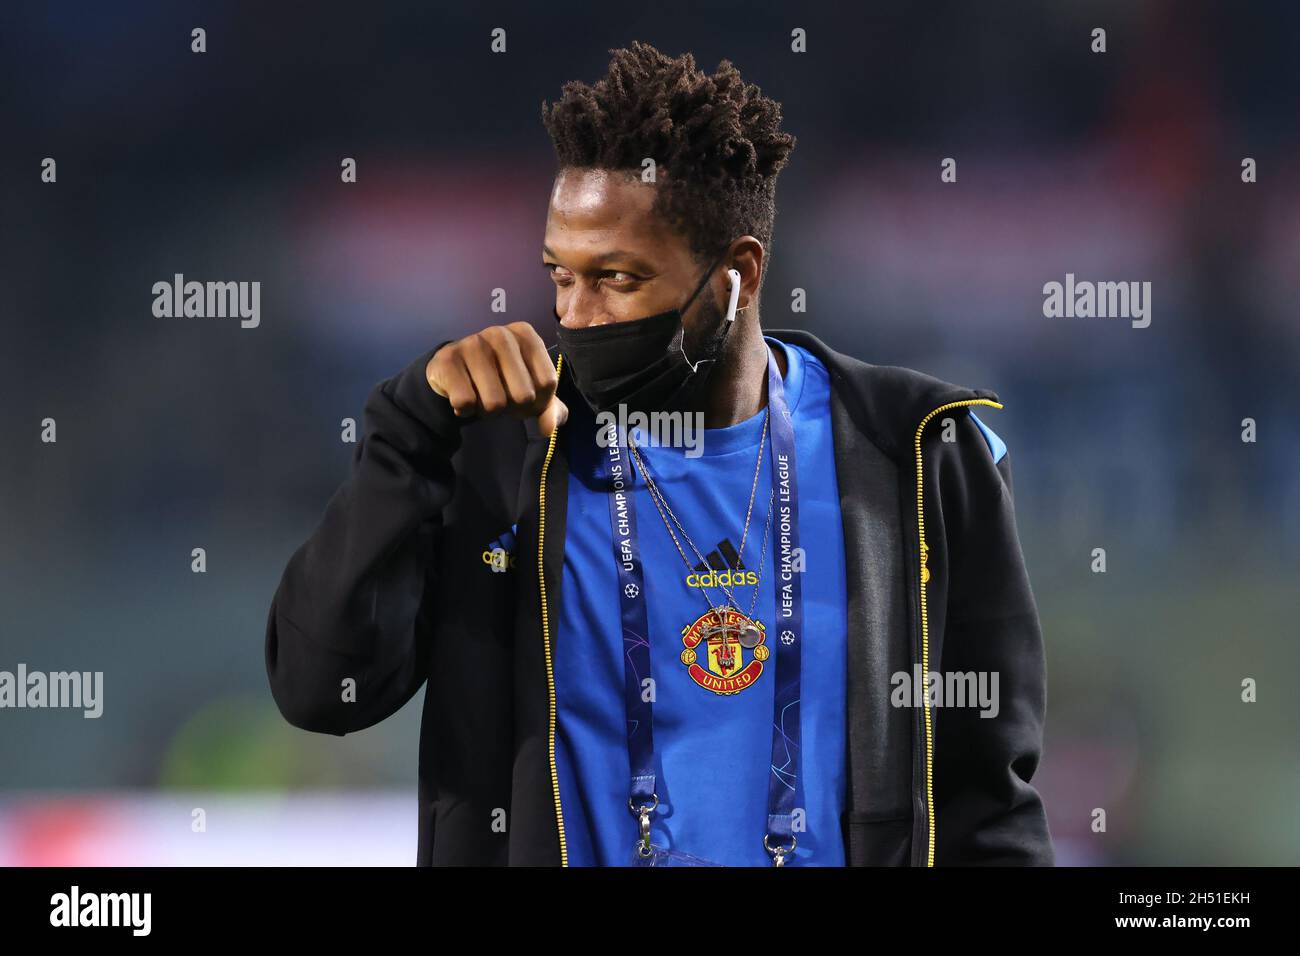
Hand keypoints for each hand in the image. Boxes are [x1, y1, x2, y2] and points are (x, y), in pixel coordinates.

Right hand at [426, 322, 568, 437]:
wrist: (454, 375)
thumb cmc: (499, 380)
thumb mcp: (529, 391)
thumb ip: (549, 409)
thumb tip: (548, 429)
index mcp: (526, 335)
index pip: (548, 383)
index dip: (538, 402)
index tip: (524, 398)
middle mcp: (501, 334)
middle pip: (524, 395)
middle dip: (512, 408)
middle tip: (500, 398)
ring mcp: (472, 343)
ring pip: (495, 402)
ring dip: (488, 411)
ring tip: (480, 397)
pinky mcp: (448, 359)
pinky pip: (465, 402)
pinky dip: (465, 409)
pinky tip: (462, 396)